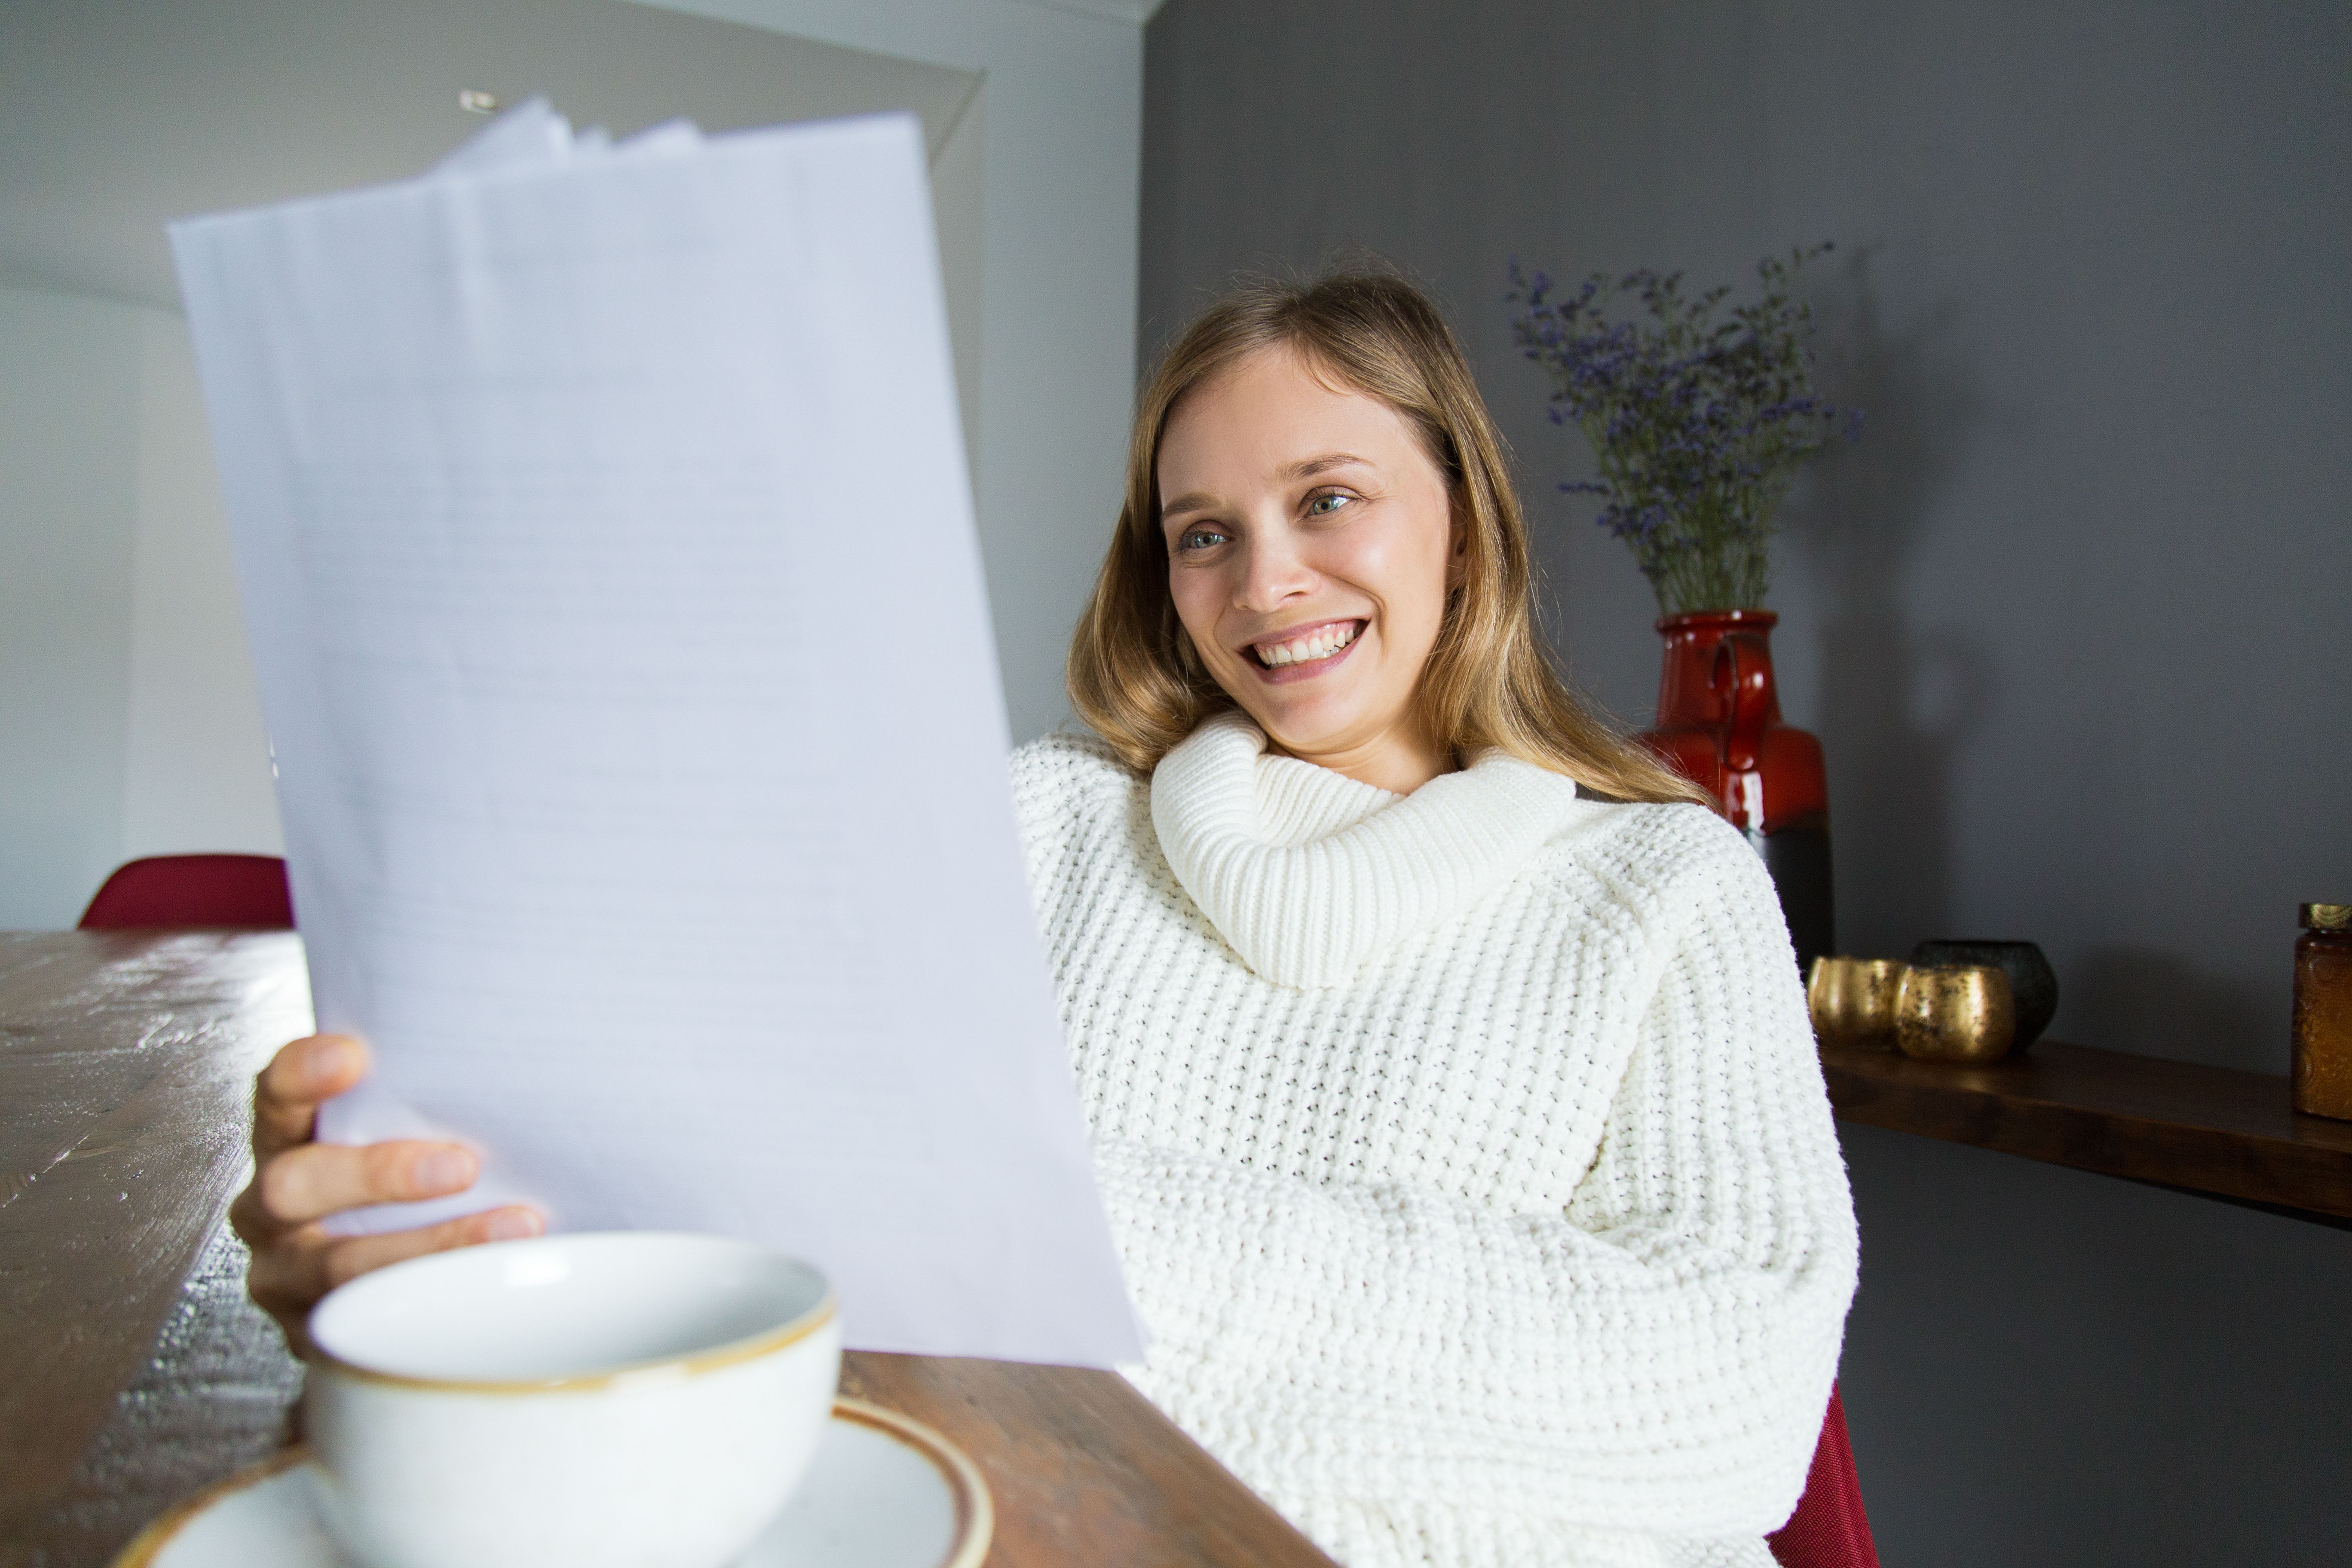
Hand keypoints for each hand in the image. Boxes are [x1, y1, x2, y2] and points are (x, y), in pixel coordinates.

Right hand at [229, 1033, 541, 1354]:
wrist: (389, 1285)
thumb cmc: (411, 1182)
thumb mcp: (406, 1134)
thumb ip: (429, 1101)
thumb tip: (526, 1050)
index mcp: (287, 1141)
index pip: (276, 1094)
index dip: (303, 1073)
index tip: (353, 1055)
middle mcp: (270, 1208)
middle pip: (295, 1185)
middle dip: (379, 1174)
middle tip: (463, 1166)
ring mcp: (287, 1276)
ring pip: (339, 1267)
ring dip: (432, 1246)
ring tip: (514, 1229)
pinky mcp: (319, 1334)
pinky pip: (373, 1323)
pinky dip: (441, 1301)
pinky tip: (500, 1283)